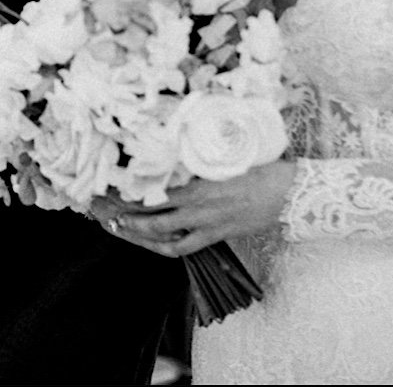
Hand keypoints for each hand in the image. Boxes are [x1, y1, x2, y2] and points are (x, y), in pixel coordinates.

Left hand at [99, 161, 295, 257]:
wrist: (289, 193)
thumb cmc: (260, 167)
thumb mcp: (225, 154)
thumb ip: (197, 154)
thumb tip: (172, 144)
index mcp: (198, 183)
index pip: (154, 188)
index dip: (128, 189)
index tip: (109, 184)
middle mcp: (198, 206)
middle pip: (150, 213)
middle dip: (123, 213)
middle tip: (103, 209)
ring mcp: (206, 224)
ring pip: (162, 234)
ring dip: (138, 233)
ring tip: (118, 227)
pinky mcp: (216, 236)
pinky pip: (183, 247)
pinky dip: (164, 245)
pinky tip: (151, 242)